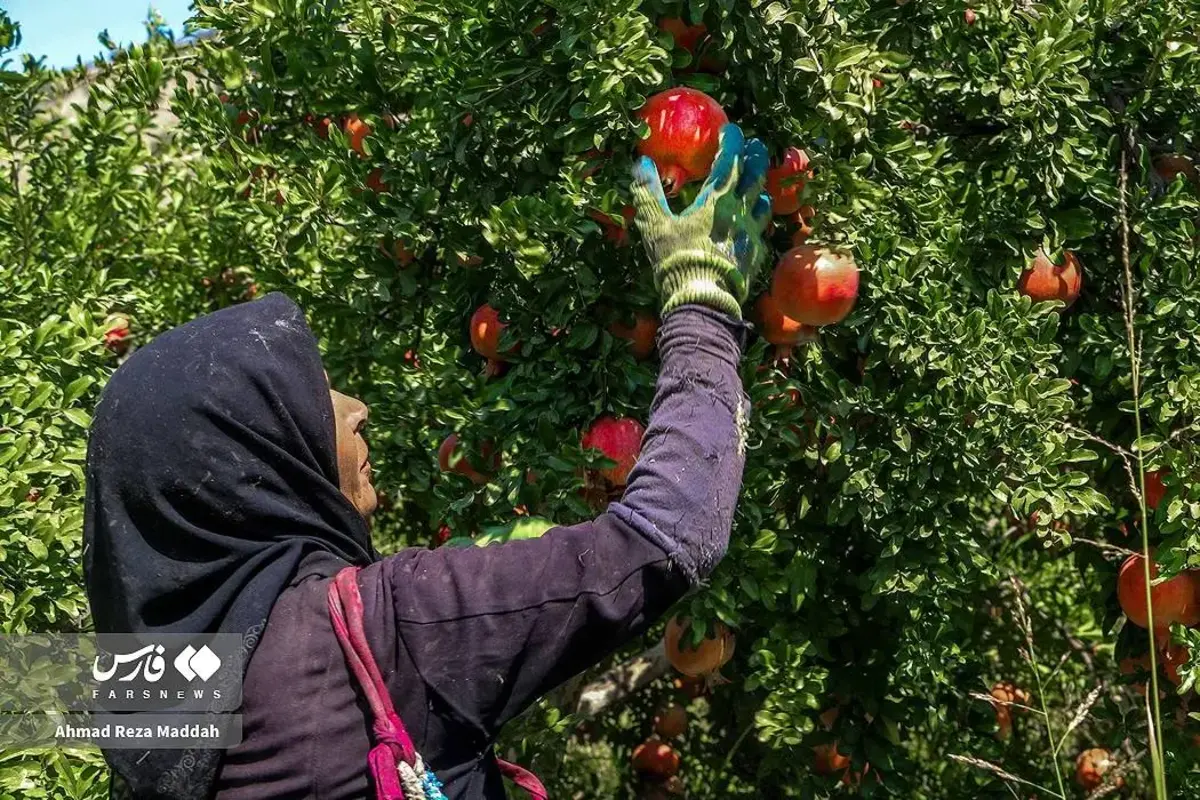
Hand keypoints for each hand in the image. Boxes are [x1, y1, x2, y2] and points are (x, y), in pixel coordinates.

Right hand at [630, 123, 770, 318]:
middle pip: (754, 177)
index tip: (731, 130)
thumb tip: (640, 163)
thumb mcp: (655, 225)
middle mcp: (740, 212)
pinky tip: (757, 222)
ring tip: (759, 182)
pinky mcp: (756, 255)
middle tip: (756, 146)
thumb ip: (648, 193)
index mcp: (716, 200)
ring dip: (761, 188)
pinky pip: (763, 230)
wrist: (704, 300)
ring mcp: (751, 234)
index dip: (732, 142)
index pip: (730, 160)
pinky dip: (761, 219)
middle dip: (754, 158)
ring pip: (763, 202)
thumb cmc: (678, 260)